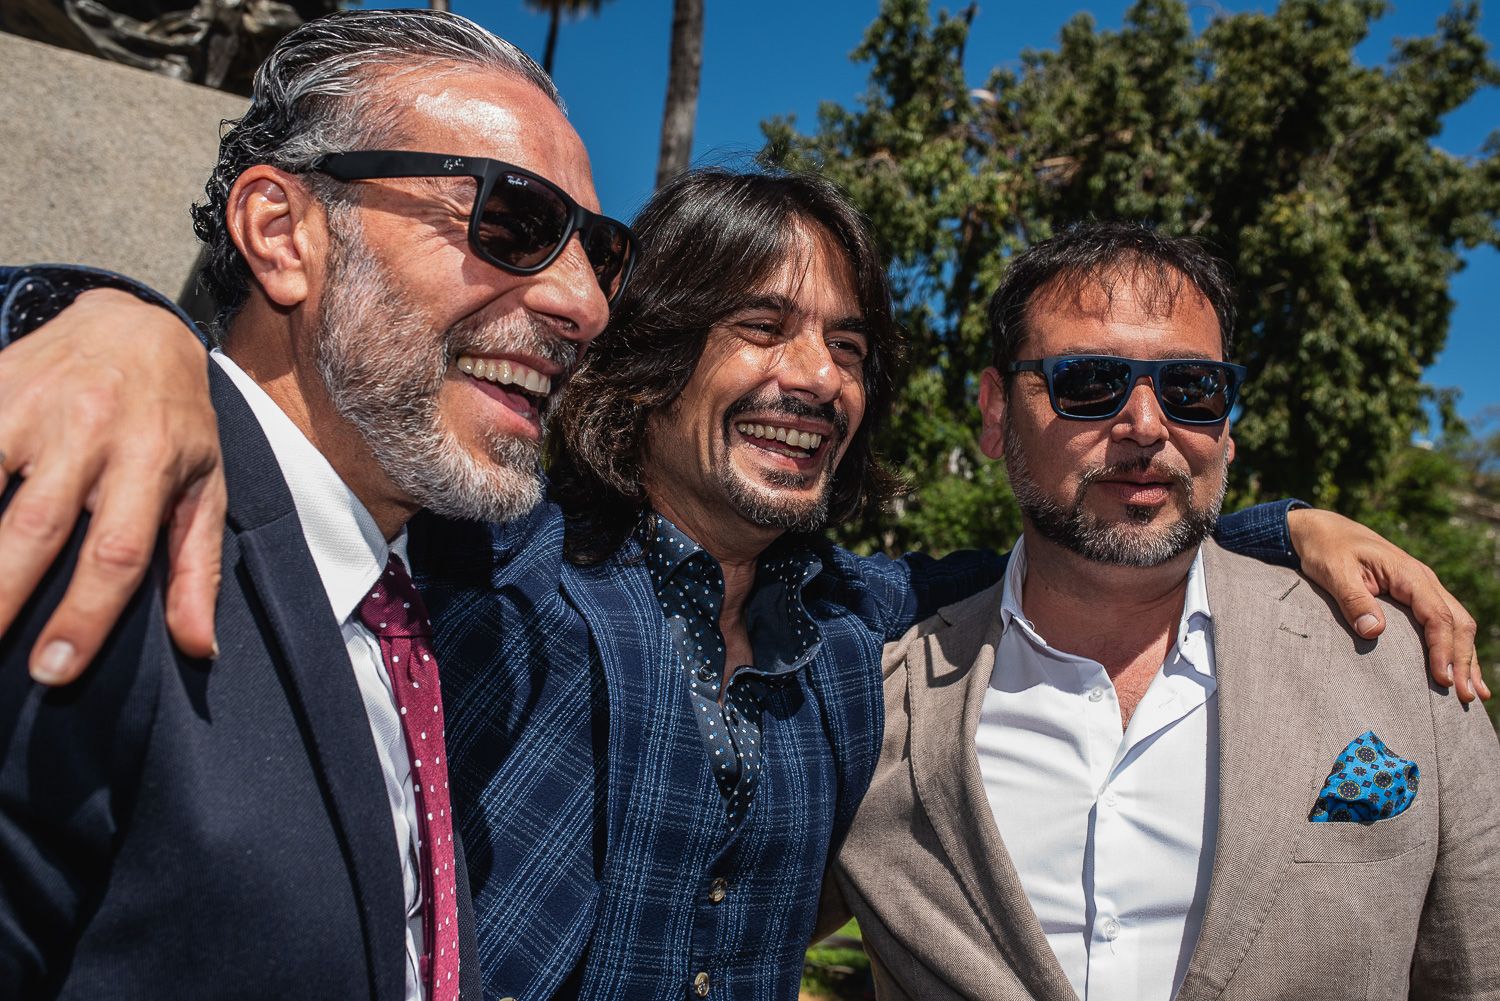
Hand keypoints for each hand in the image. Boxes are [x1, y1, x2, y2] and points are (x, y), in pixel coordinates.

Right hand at [0, 289, 224, 683]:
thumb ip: (196, 568)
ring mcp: (31, 408)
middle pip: (35, 528)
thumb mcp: (205, 486)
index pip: (117, 553)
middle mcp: (91, 433)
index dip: (85, 616)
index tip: (55, 670)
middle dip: (2, 598)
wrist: (134, 325)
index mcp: (151, 462)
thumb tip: (198, 646)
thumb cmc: (174, 421)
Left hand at [1288, 508, 1486, 701]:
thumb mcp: (1334, 571)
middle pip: (1457, 623)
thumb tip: (1374, 631)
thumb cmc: (1326, 550)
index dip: (1442, 649)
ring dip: (1466, 658)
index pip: (1437, 616)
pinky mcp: (1415, 597)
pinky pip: (1444, 622)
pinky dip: (1456, 647)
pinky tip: (1460, 671)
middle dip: (1463, 661)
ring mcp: (1423, 588)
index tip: (1442, 679)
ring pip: (1457, 624)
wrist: (1322, 530)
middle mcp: (1424, 581)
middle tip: (1464, 697)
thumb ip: (1353, 599)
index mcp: (1408, 574)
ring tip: (1474, 694)